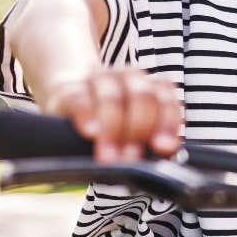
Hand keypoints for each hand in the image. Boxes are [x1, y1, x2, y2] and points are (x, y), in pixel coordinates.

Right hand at [47, 66, 182, 162]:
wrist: (69, 100)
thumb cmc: (110, 122)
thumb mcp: (134, 131)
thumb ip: (152, 139)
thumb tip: (163, 151)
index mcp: (151, 85)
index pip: (166, 99)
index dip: (167, 123)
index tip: (162, 147)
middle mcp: (129, 77)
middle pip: (142, 97)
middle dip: (138, 131)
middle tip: (129, 159)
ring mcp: (99, 78)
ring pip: (112, 98)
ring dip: (113, 130)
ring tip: (109, 156)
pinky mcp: (70, 87)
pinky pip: (80, 97)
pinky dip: (86, 115)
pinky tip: (90, 132)